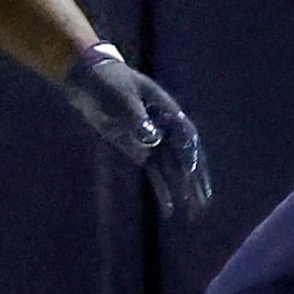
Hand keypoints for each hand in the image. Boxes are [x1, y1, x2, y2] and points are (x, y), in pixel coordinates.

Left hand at [62, 43, 211, 218]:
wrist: (89, 80)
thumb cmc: (108, 82)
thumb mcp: (122, 97)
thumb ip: (136, 117)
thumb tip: (151, 138)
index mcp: (167, 110)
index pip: (185, 134)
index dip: (190, 152)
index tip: (191, 169)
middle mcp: (165, 128)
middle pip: (185, 156)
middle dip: (195, 180)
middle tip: (204, 202)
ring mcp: (153, 140)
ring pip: (173, 169)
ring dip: (183, 190)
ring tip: (193, 213)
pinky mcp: (139, 151)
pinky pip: (155, 174)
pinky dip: (162, 191)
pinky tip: (170, 209)